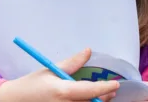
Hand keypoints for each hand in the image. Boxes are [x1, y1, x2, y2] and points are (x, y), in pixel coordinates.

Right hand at [0, 48, 119, 101]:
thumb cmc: (32, 84)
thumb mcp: (50, 70)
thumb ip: (72, 63)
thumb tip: (88, 51)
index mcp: (62, 91)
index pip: (90, 91)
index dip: (104, 88)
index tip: (115, 84)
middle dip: (104, 98)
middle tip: (111, 91)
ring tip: (102, 97)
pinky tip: (88, 101)